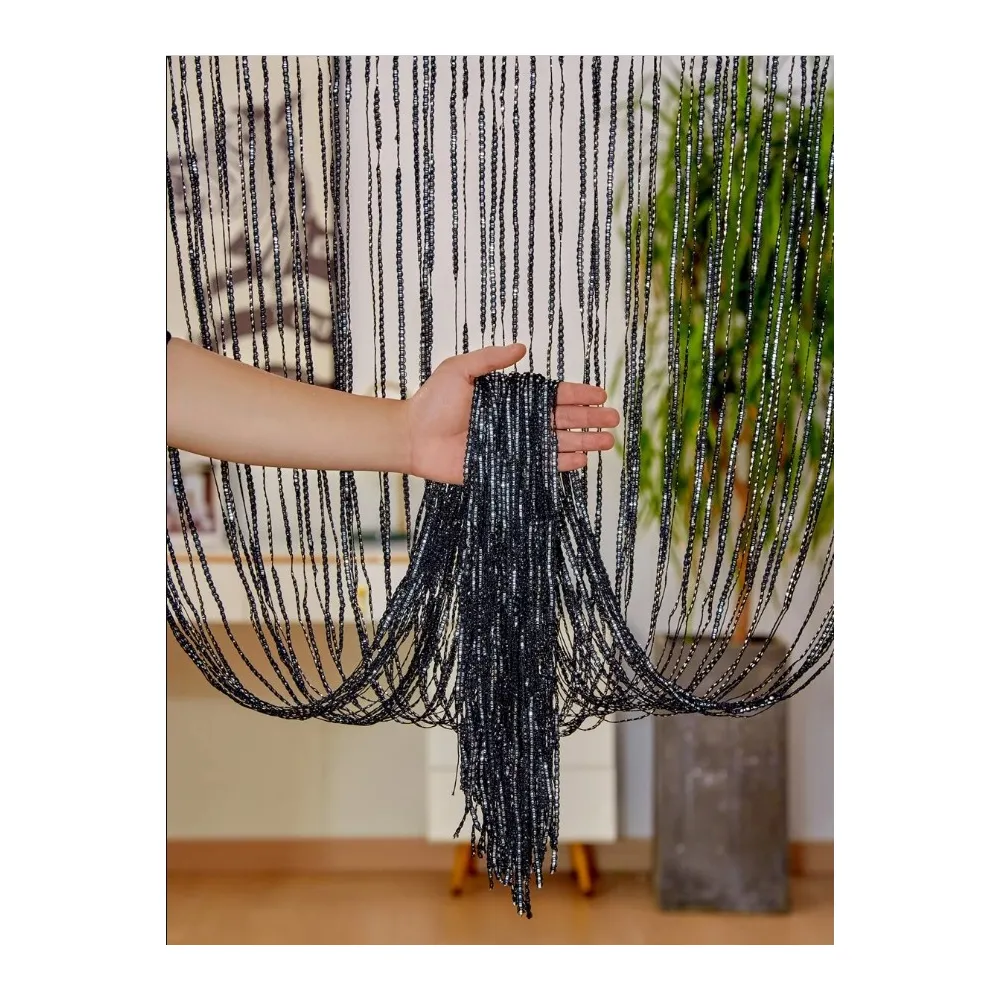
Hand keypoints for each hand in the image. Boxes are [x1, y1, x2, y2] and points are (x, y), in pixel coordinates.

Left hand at [403, 343, 618, 484]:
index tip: (600, 394)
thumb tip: (521, 347)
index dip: (577, 395)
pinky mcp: (506, 468)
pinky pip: (540, 466)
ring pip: (557, 444)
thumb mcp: (459, 369)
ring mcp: (514, 446)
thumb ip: (490, 359)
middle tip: (613, 420)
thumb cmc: (432, 401)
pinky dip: (560, 464)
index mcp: (511, 398)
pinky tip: (581, 461)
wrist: (413, 436)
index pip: (552, 396)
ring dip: (583, 443)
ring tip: (607, 443)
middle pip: (562, 420)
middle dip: (589, 420)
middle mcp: (517, 422)